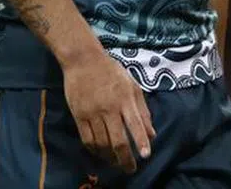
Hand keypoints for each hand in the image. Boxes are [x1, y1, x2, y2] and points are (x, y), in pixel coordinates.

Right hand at [61, 51, 154, 173]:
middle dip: (125, 158)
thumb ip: (142, 110)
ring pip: (102, 143)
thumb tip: (151, 134)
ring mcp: (92, 113)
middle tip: (130, 169)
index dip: (141, 141)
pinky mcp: (78, 116)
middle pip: (118, 140)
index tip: (145, 155)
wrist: (83, 60)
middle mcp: (109, 108)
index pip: (135, 124)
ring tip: (116, 163)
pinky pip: (87, 139)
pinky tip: (101, 154)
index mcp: (125, 99)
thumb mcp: (132, 85)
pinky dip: (95, 151)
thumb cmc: (111, 72)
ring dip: (110, 157)